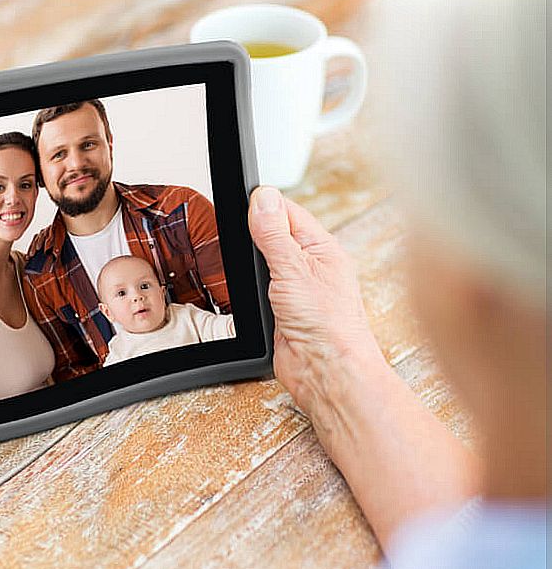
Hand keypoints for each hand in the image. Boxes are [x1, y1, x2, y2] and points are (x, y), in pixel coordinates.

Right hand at [248, 186, 382, 420]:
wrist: (325, 371)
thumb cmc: (328, 324)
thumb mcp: (294, 269)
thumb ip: (274, 233)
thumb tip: (263, 197)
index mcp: (322, 248)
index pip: (287, 212)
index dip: (264, 206)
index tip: (242, 203)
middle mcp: (310, 266)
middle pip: (273, 235)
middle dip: (254, 233)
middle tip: (239, 234)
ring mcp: (295, 289)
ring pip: (265, 262)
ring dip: (252, 261)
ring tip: (243, 260)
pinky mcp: (281, 310)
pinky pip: (261, 289)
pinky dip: (251, 287)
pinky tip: (247, 288)